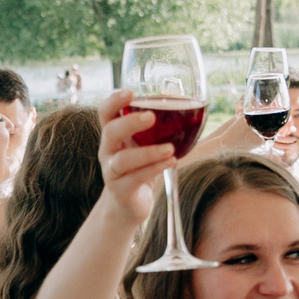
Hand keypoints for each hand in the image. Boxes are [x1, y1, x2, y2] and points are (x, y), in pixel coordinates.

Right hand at [94, 90, 171, 222]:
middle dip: (130, 123)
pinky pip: (134, 179)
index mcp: (114, 135)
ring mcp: (112, 172)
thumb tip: (193, 106)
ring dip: (148, 153)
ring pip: (123, 160)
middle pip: (110, 132)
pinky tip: (170, 163)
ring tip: (170, 149)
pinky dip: (154, 169)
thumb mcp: (147, 145)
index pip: (105, 113)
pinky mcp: (121, 191)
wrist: (128, 205)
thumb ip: (161, 129)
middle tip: (152, 117)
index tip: (129, 92)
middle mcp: (108, 152)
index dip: (113, 101)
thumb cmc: (141, 168)